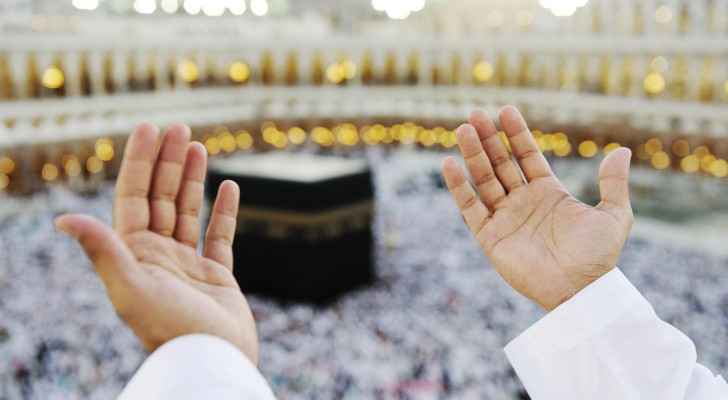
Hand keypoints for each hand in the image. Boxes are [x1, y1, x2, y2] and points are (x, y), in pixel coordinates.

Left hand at [55, 123, 257, 362]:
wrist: (213, 360)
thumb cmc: (170, 328)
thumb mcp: (131, 287)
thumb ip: (103, 250)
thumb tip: (63, 220)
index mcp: (135, 254)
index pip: (135, 197)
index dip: (141, 162)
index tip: (151, 128)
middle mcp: (158, 255)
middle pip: (162, 197)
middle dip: (168, 161)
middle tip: (179, 127)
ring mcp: (188, 264)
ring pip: (188, 211)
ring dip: (192, 178)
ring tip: (198, 146)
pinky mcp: (216, 275)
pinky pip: (219, 235)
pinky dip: (224, 210)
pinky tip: (229, 187)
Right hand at [442, 106, 633, 310]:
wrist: (579, 291)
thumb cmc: (597, 257)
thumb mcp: (614, 216)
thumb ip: (613, 183)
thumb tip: (622, 151)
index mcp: (548, 193)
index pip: (527, 156)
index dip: (517, 134)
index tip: (506, 110)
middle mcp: (523, 202)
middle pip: (501, 163)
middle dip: (489, 139)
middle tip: (476, 113)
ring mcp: (505, 218)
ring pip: (483, 180)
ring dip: (473, 155)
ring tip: (464, 129)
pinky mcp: (490, 237)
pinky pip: (470, 208)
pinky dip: (458, 187)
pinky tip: (449, 164)